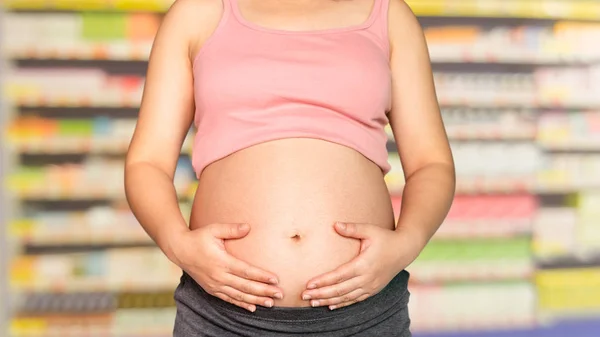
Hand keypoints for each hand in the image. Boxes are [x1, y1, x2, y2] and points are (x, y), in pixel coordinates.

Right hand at [171, 223, 282, 311]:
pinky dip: (241, 303)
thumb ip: (232, 229)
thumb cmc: (199, 237)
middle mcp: (219, 276)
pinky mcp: (211, 289)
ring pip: (239, 295)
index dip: (261, 276)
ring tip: (270, 303)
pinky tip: (252, 307)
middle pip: (246, 286)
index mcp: (222, 262)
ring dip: (256, 300)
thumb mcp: (214, 229)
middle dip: (264, 291)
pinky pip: (228, 299)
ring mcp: (215, 284)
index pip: (246, 271)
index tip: (275, 279)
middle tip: (280, 294)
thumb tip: (248, 227)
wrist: (180, 250)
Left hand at [301, 222, 417, 309]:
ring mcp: (371, 286)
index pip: (339, 276)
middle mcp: (367, 278)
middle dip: (321, 294)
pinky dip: (342, 303)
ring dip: (328, 300)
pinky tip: (331, 305)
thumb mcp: (370, 230)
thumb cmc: (385, 238)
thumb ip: (352, 228)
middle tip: (304, 296)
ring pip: (346, 297)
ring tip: (313, 302)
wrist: (405, 250)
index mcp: (364, 264)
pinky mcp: (373, 289)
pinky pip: (355, 299)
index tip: (309, 284)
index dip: (323, 281)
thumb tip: (335, 225)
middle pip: (340, 290)